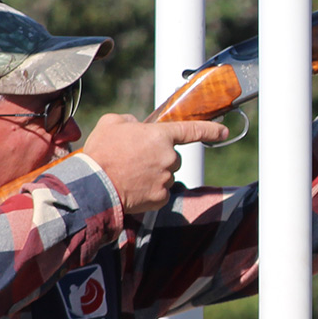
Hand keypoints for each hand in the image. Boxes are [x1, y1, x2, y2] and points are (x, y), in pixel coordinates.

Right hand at [81, 114, 228, 213]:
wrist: (93, 185)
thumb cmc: (101, 152)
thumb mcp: (111, 122)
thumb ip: (130, 120)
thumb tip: (136, 125)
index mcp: (161, 136)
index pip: (193, 130)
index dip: (211, 129)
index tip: (224, 131)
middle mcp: (169, 157)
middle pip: (173, 157)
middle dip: (159, 158)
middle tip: (135, 160)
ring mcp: (166, 179)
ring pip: (167, 175)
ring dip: (154, 174)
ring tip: (130, 175)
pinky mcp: (161, 198)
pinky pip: (161, 192)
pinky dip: (150, 191)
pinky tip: (133, 188)